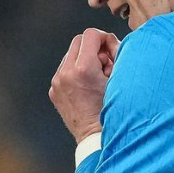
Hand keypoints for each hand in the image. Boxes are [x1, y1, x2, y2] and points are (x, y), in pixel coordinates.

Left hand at [49, 28, 119, 142]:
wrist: (95, 137)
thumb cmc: (113, 110)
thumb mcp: (119, 80)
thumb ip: (115, 57)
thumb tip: (110, 46)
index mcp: (83, 69)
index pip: (91, 34)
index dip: (106, 39)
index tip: (113, 52)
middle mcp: (66, 73)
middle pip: (79, 41)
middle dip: (95, 47)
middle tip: (107, 63)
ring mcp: (57, 82)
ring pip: (71, 54)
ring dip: (85, 58)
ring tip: (98, 77)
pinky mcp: (54, 91)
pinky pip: (65, 70)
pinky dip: (77, 71)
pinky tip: (88, 86)